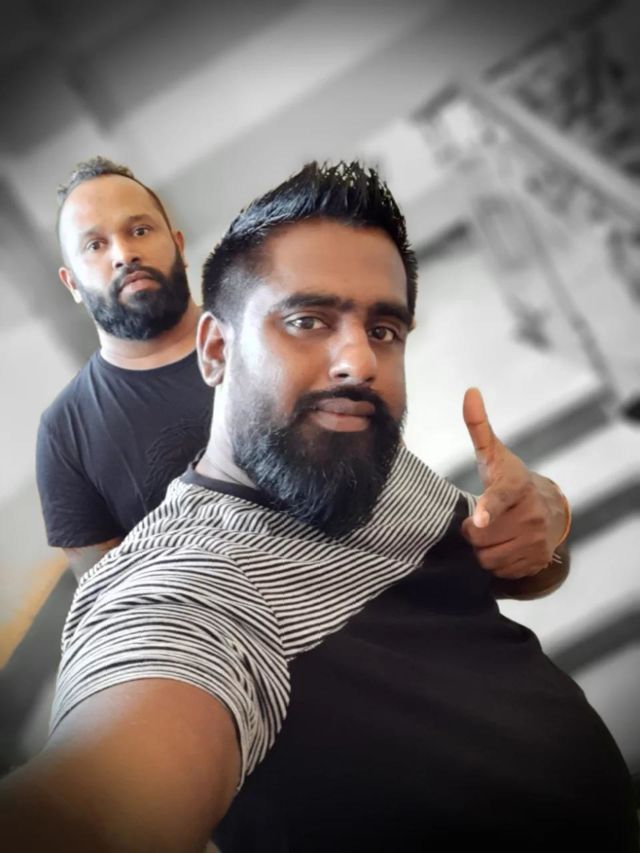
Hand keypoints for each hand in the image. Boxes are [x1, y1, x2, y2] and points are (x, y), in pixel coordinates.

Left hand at [460, 388, 567, 579]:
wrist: (547, 508)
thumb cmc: (509, 479)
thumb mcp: (493, 454)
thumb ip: (478, 426)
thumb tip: (470, 391)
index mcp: (516, 486)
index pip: (498, 499)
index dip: (487, 510)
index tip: (478, 518)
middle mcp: (531, 515)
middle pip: (479, 537)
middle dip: (472, 532)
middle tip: (480, 520)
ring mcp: (537, 541)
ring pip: (487, 558)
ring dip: (482, 550)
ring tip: (492, 532)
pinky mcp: (538, 561)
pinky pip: (500, 572)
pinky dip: (496, 563)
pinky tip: (504, 546)